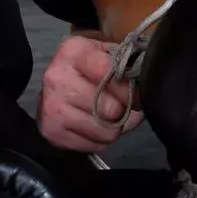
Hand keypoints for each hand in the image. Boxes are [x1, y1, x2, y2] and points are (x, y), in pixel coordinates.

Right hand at [37, 31, 143, 152]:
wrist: (53, 88)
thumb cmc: (87, 69)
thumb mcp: (106, 54)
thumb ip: (126, 65)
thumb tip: (145, 87)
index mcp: (73, 52)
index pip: (107, 71)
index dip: (127, 86)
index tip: (135, 89)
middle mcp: (58, 78)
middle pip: (110, 108)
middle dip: (122, 109)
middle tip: (120, 105)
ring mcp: (52, 107)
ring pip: (105, 131)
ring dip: (113, 127)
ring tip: (107, 116)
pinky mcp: (51, 131)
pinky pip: (95, 145)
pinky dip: (100, 139)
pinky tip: (94, 126)